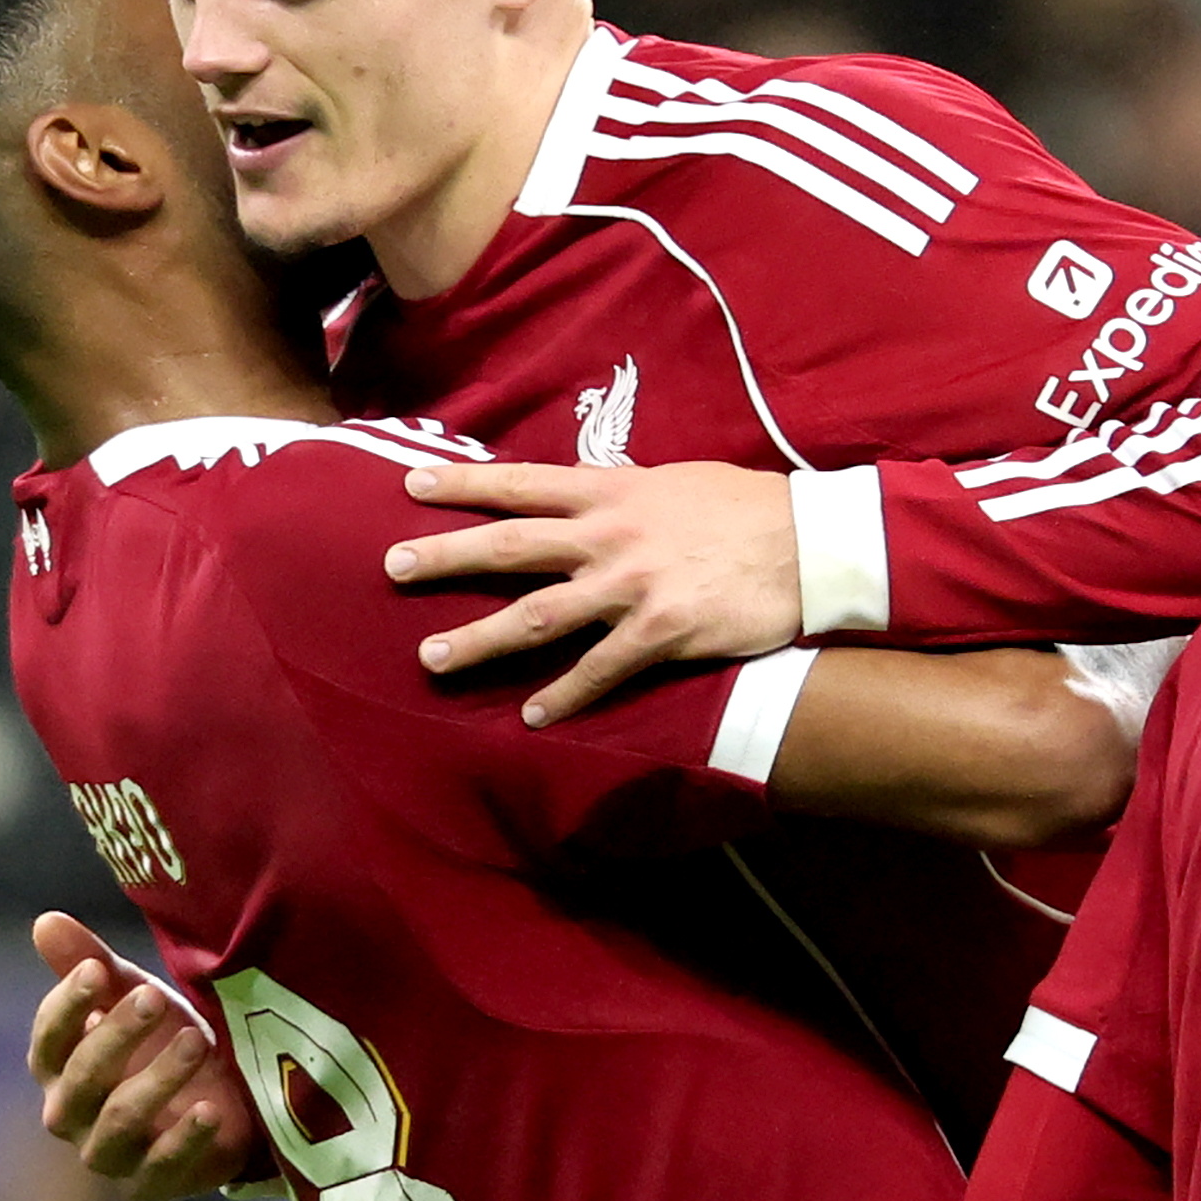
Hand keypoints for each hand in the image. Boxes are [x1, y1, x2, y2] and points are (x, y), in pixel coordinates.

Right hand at [27, 912, 259, 1200]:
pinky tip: (210, 1110)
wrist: (219, 1098)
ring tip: (198, 1038)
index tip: (98, 970)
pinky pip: (162, 1167)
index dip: (67, 1006)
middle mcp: (72, 1116)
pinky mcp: (152, 1183)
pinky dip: (185, 1139)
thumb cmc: (159, 1042)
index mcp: (59, 1069)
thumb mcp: (131, 998)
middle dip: (117, 1036)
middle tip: (154, 998)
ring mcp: (110, 1154)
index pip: (48, 1040)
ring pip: (120, 1120)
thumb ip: (89, 964)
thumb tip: (45, 920)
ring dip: (157, 1079)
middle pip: (83, 1077)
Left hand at [387, 460, 801, 723]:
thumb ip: (622, 494)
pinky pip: (598, 670)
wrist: (810, 544)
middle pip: (510, 547)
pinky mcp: (659, 633)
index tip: (410, 486)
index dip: (463, 484)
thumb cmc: (747, 507)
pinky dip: (563, 696)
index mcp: (612, 492)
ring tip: (431, 659)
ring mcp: (631, 586)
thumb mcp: (676, 482)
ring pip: (537, 615)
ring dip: (479, 640)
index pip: (522, 484)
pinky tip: (533, 718)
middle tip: (391, 568)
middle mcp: (610, 536)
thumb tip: (584, 496)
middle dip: (446, 556)